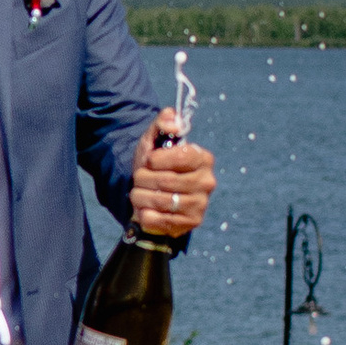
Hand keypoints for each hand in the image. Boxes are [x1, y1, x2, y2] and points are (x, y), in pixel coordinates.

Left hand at [132, 116, 214, 240]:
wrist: (149, 195)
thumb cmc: (154, 166)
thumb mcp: (154, 140)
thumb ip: (162, 123)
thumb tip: (172, 122)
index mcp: (203, 158)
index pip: (181, 156)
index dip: (157, 159)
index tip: (149, 161)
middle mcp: (207, 181)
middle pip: (166, 181)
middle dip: (143, 179)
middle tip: (138, 179)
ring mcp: (201, 204)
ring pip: (161, 201)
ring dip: (140, 196)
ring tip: (138, 193)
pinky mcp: (191, 223)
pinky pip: (159, 219)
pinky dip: (144, 214)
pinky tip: (145, 209)